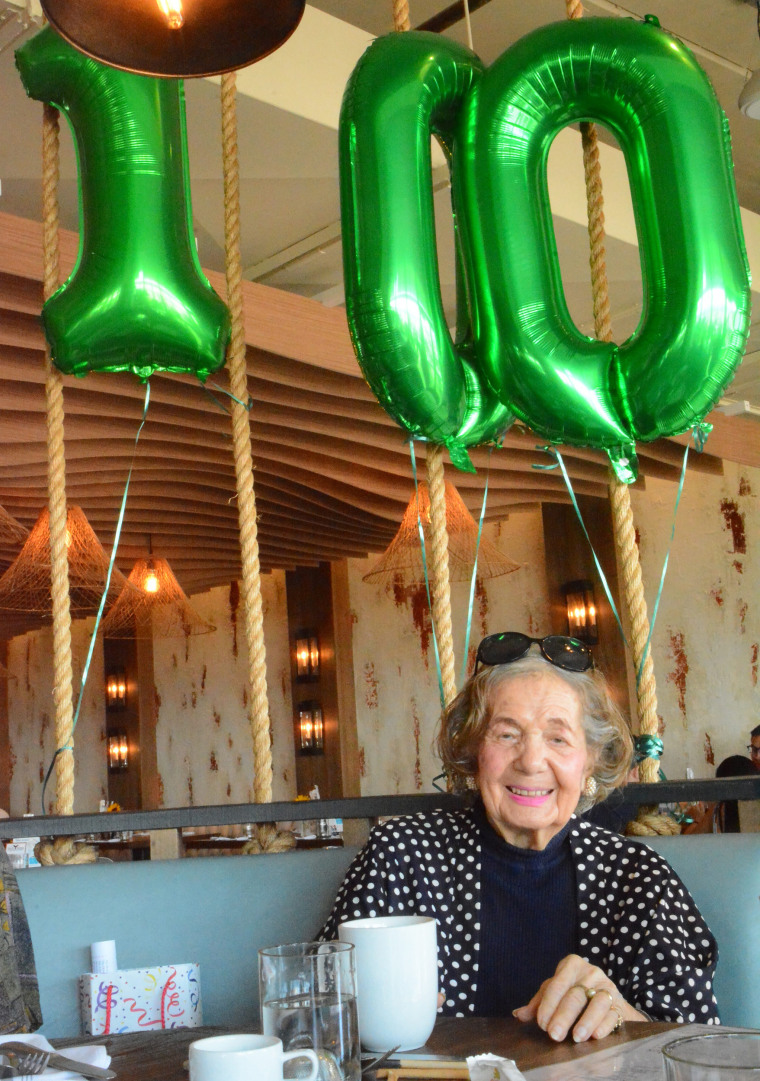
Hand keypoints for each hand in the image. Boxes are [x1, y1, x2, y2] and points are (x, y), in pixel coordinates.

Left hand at [512, 954, 645, 1042]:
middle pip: (576, 995)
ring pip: (598, 1002)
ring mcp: (607, 987)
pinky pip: (613, 1013)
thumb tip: (518, 1014)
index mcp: (571, 965)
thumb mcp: (555, 991)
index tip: (542, 1024)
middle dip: (563, 1016)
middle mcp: (591, 973)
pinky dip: (604, 1025)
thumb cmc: (574, 992)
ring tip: (576, 1037)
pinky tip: (595, 1036)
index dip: (548, 1004)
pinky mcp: (620, 1004)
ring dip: (586, 1021)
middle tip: (554, 1035)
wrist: (606, 997)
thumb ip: (538, 1003)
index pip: (557, 984)